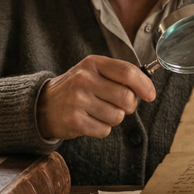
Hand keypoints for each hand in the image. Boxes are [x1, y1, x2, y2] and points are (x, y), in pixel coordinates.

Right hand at [37, 55, 155, 140]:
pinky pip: (105, 130)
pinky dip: (102, 129)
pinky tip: (90, 120)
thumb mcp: (92, 72)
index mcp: (92, 64)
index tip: (150, 95)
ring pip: (118, 116)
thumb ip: (117, 75)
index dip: (144, 85)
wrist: (43, 105)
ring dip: (114, 118)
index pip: (127, 72)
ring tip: (99, 112)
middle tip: (118, 105)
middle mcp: (84, 80)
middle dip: (128, 106)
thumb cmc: (74, 88)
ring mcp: (78, 100)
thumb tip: (146, 89)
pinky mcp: (75, 121)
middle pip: (127, 97)